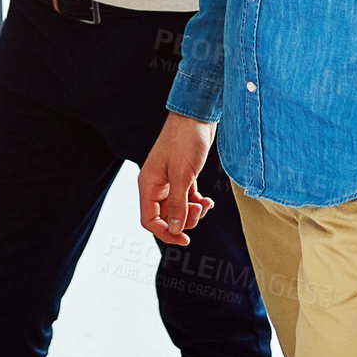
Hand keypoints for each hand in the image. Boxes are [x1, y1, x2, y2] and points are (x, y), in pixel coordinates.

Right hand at [137, 112, 216, 244]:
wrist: (197, 117)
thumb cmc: (185, 140)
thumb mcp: (183, 175)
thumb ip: (177, 204)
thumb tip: (174, 229)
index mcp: (148, 184)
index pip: (149, 220)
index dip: (165, 233)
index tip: (184, 239)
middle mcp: (156, 185)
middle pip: (165, 217)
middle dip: (184, 220)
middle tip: (200, 210)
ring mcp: (169, 181)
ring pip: (177, 210)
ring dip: (193, 212)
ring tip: (205, 203)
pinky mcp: (182, 177)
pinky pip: (187, 200)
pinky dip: (198, 204)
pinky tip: (208, 200)